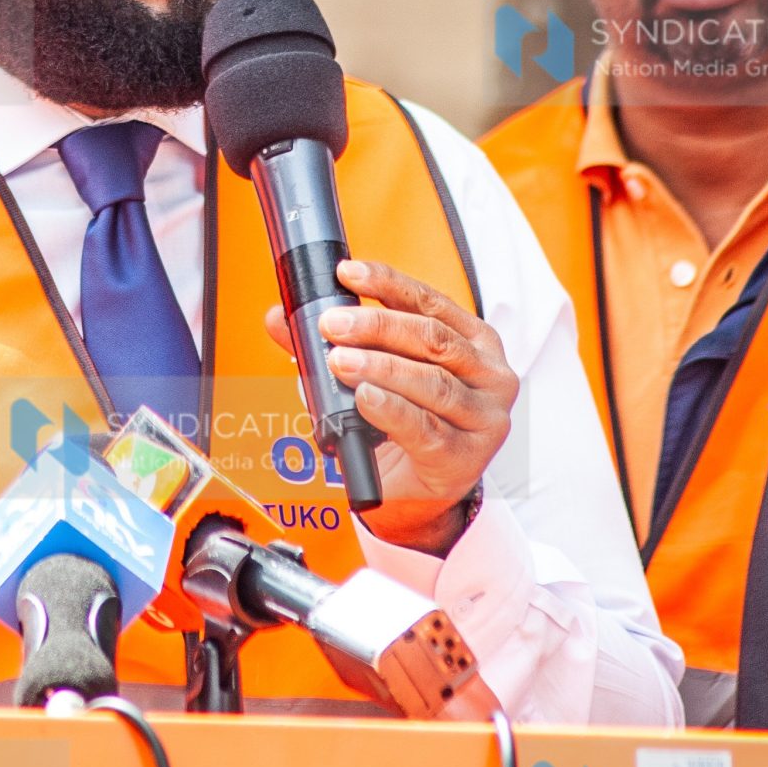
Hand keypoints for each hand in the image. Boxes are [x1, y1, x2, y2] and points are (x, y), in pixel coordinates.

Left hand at [263, 258, 516, 554]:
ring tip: (340, 361)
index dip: (387, 283)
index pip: (429, 301)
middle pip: (431, 338)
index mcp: (473, 340)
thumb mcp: (376, 375)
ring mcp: (484, 417)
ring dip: (381, 367)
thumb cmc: (406, 424)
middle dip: (376, 327)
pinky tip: (366, 398)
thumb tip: (278, 318)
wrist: (420, 493)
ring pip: (432, 381)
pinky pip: (426, 428)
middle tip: (331, 325)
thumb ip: (333, 344)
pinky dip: (392, 409)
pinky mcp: (467, 457)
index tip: (347, 273)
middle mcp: (489, 373)